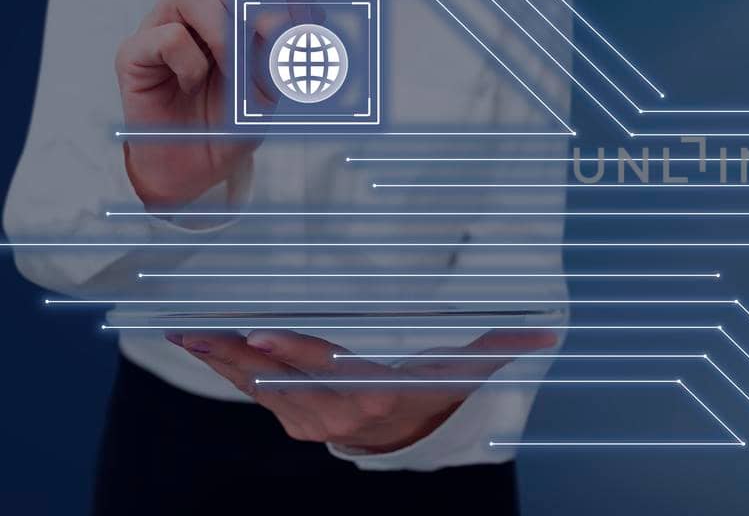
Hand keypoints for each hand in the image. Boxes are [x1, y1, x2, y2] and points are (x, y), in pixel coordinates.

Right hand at [116, 0, 311, 207]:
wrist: (196, 167)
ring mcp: (163, 26)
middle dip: (264, 6)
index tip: (314, 15)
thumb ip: (285, 48)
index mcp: (234, 13)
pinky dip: (191, 62)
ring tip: (235, 71)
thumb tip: (314, 12)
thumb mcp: (272, 84)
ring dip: (224, 30)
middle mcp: (199, 12)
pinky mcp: (135, 53)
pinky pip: (167, 36)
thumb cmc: (230, 123)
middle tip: (280, 43)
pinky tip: (193, 84)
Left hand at [168, 329, 558, 452]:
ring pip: (256, 384)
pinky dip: (222, 366)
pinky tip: (197, 341)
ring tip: (185, 330)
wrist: (404, 435)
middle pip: (277, 377)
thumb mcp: (464, 371)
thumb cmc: (432, 389)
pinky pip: (250, 389)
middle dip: (236, 354)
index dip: (291, 350)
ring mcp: (305, 418)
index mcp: (371, 392)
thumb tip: (547, 331)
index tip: (260, 332)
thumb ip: (500, 346)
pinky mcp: (286, 417)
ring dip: (219, 358)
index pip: (325, 367)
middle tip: (200, 328)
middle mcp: (333, 410)